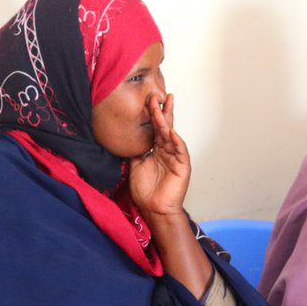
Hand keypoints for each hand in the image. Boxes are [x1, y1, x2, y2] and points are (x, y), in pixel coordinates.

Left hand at [128, 93, 190, 218]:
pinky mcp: (182, 166)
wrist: (154, 209)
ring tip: (161, 108)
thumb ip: (133, 151)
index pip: (154, 128)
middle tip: (156, 96)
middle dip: (160, 111)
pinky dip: (176, 141)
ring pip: (171, 135)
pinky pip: (180, 151)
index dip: (151, 115)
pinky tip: (171, 131)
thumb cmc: (146, 191)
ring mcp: (175, 157)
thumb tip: (124, 137)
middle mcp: (166, 150)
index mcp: (156, 150)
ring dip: (166, 122)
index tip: (146, 100)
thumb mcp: (134, 165)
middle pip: (164, 127)